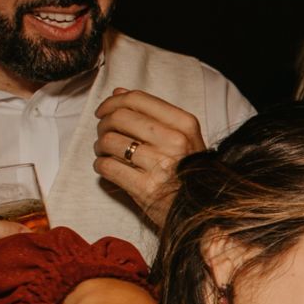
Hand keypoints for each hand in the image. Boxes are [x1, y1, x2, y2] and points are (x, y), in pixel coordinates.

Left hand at [94, 88, 207, 225]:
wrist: (203, 211)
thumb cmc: (189, 171)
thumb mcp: (183, 137)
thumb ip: (151, 113)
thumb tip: (118, 92)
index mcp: (185, 125)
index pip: (137, 100)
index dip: (113, 102)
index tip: (104, 111)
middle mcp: (175, 142)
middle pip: (119, 118)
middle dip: (103, 124)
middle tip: (104, 133)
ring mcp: (161, 166)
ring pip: (109, 141)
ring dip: (100, 146)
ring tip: (106, 152)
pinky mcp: (145, 189)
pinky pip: (107, 167)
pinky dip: (101, 165)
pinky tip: (108, 167)